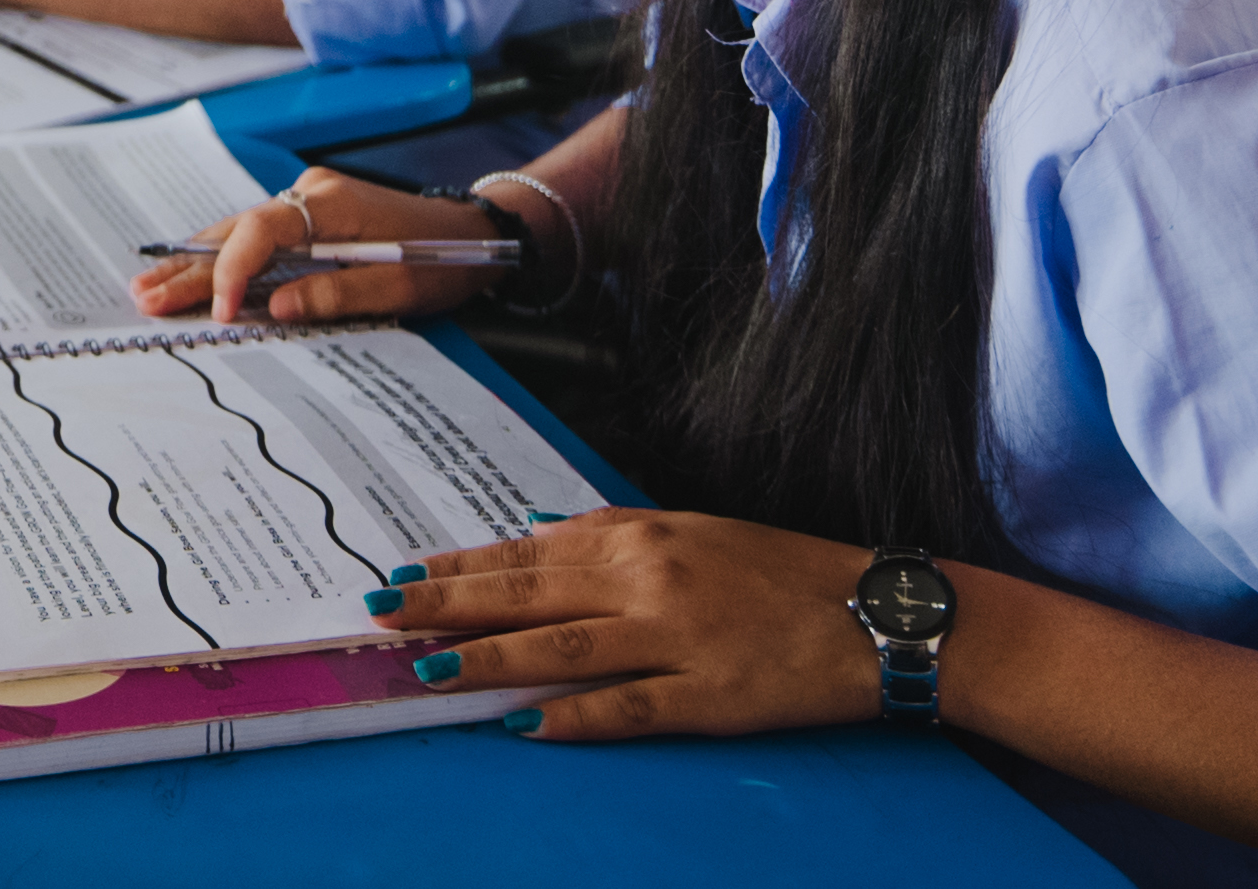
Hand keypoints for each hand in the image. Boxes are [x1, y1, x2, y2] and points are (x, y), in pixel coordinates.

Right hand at [132, 165, 510, 324]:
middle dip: (189, 267)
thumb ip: (335, 294)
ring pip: (236, 232)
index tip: (222, 314)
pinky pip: (253, 236)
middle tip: (145, 298)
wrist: (472, 233)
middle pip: (235, 230)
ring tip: (149, 287)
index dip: (234, 273)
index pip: (261, 231)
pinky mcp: (307, 217)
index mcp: (331, 204)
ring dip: (195, 263)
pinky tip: (186, 270)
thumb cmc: (441, 261)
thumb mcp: (397, 287)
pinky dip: (221, 258)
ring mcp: (305, 201)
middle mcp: (309, 193)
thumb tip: (277, 308)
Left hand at [367, 508, 878, 740]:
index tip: (399, 575)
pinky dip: (573, 716)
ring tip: (425, 670)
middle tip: (381, 616)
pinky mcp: (711, 693)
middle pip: (526, 595)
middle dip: (445, 605)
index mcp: (641, 536)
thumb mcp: (693, 532)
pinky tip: (524, 725)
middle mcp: (648, 578)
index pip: (525, 554)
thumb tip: (541, 538)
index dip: (457, 568)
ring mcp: (678, 637)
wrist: (876, 611)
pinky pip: (629, 707)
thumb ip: (614, 536)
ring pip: (561, 648)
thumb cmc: (783, 571)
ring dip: (486, 660)